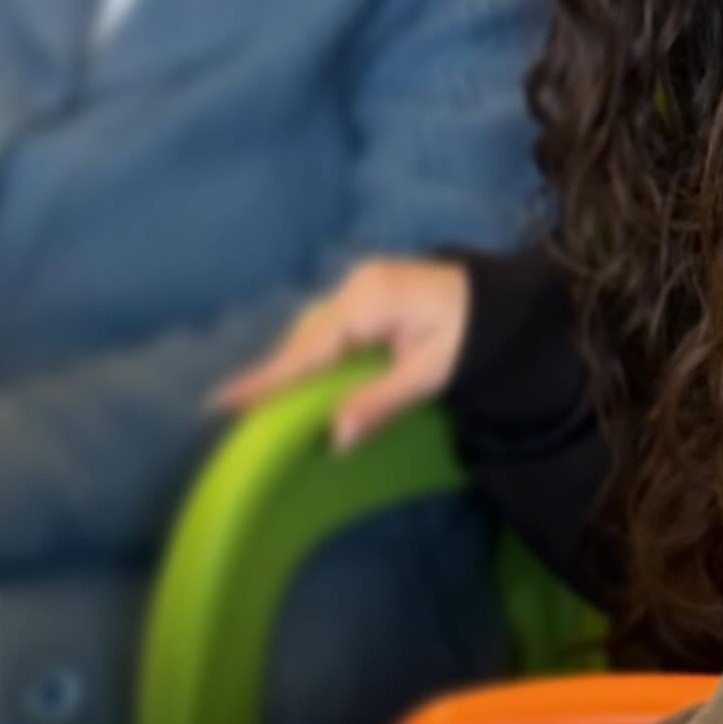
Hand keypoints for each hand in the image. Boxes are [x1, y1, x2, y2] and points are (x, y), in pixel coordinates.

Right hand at [214, 260, 471, 450]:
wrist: (499, 300)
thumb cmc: (471, 334)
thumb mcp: (431, 372)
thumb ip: (380, 402)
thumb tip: (336, 439)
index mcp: (371, 301)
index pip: (311, 348)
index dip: (269, 377)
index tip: (222, 400)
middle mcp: (357, 286)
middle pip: (305, 337)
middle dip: (275, 373)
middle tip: (231, 409)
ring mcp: (361, 285)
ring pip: (314, 330)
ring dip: (293, 363)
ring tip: (257, 399)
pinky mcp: (366, 292)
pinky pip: (329, 325)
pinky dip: (313, 351)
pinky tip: (300, 376)